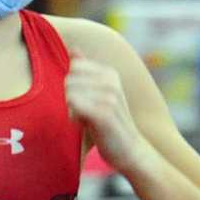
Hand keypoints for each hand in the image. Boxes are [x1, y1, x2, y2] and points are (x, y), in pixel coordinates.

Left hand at [64, 55, 146, 170]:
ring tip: (89, 120)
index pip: (74, 67)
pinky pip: (74, 105)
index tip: (87, 101)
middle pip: (69, 80)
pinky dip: (75, 118)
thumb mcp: (99, 92)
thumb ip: (86, 70)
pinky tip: (88, 126)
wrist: (130, 151)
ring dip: (73, 111)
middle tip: (87, 114)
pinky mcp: (104, 113)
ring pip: (69, 93)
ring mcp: (109, 97)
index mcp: (110, 73)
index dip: (74, 86)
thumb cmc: (110, 123)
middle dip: (71, 99)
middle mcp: (111, 81)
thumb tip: (73, 48)